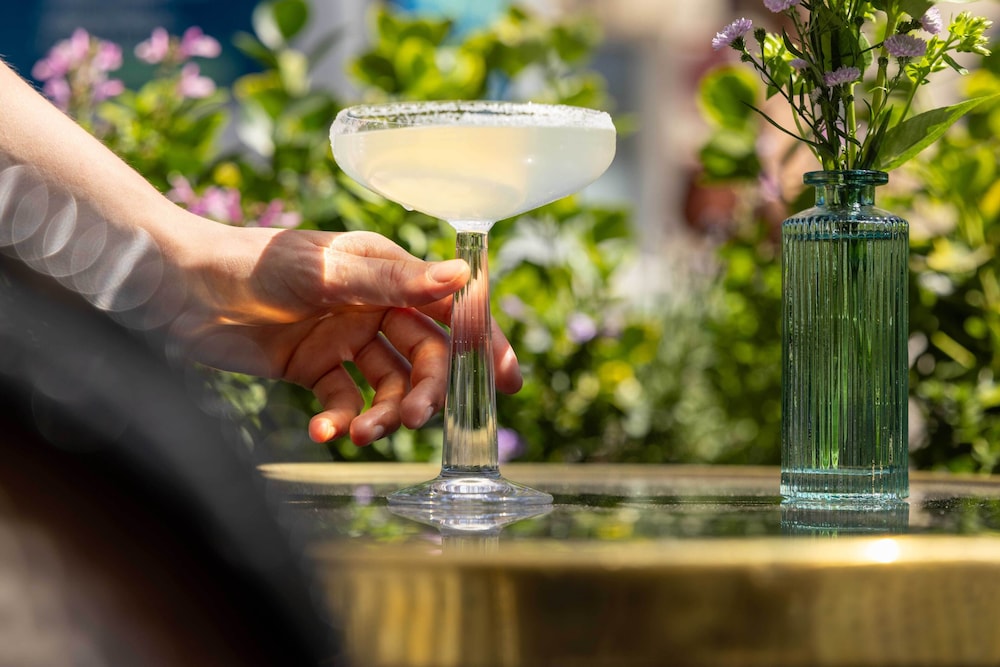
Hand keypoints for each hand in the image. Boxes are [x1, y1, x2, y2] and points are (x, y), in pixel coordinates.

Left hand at [177, 224, 521, 445]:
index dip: (481, 340)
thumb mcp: (328, 271)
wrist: (181, 289)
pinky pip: (344, 400)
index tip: (507, 378)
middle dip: (425, 390)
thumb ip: (395, 280)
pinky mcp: (315, 369)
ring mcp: (345, 339)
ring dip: (383, 412)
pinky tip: (325, 431)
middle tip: (417, 420)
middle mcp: (374, 305)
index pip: (448, 306)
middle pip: (422, 356)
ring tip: (364, 433)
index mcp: (387, 272)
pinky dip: (340, 419)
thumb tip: (463, 277)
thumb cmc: (254, 263)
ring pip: (387, 385)